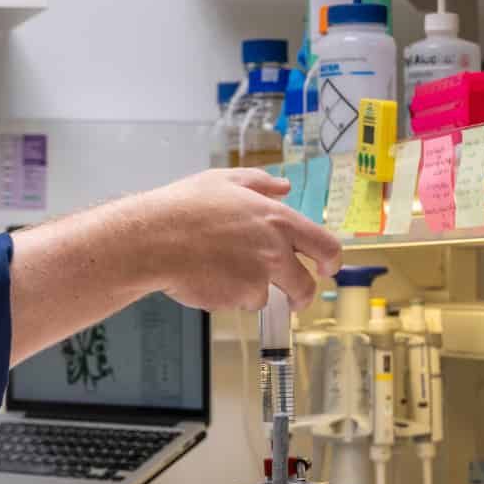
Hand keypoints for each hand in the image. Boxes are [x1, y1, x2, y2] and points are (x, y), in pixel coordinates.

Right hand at [138, 167, 342, 311]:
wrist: (152, 240)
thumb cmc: (181, 209)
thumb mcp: (222, 180)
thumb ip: (259, 183)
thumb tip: (283, 187)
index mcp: (278, 219)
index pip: (325, 245)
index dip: (331, 261)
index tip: (327, 268)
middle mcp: (275, 250)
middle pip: (305, 284)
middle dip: (301, 295)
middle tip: (292, 297)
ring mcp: (258, 277)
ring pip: (266, 296)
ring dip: (250, 290)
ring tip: (220, 273)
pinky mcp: (237, 298)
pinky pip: (238, 303)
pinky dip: (226, 297)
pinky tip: (205, 278)